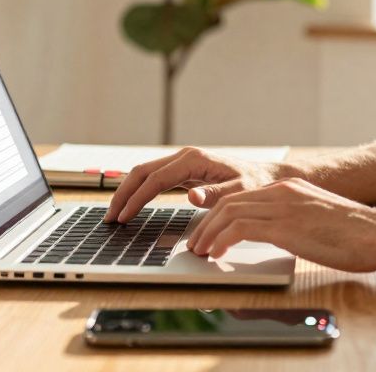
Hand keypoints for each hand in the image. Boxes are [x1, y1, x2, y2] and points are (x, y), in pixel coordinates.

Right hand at [104, 146, 290, 222]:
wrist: (265, 178)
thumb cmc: (254, 185)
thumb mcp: (239, 192)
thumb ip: (216, 195)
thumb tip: (191, 195)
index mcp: (193, 160)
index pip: (154, 180)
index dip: (135, 199)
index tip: (123, 217)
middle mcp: (184, 157)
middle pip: (141, 172)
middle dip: (123, 194)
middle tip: (110, 218)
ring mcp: (182, 163)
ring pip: (144, 174)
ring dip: (127, 192)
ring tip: (115, 215)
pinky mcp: (183, 171)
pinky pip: (154, 180)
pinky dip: (139, 192)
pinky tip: (132, 207)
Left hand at [185, 177, 375, 273]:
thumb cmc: (356, 235)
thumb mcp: (319, 219)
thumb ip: (296, 221)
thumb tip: (282, 236)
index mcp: (290, 187)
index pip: (242, 196)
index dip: (219, 214)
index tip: (208, 231)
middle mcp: (282, 191)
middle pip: (228, 201)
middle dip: (206, 224)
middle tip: (196, 243)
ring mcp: (282, 206)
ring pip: (228, 212)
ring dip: (208, 233)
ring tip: (200, 252)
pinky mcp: (284, 225)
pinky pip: (240, 229)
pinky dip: (222, 241)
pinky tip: (217, 255)